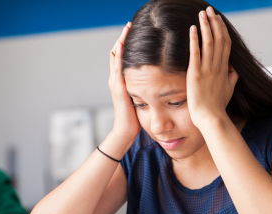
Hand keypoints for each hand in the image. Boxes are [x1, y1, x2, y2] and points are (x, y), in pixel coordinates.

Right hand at [108, 22, 140, 143]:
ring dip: (120, 41)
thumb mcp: (141, 99)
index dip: (127, 44)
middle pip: (117, 53)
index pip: (123, 58)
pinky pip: (117, 67)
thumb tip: (156, 81)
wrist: (126, 132)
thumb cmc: (135, 119)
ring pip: (115, 57)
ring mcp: (115, 83)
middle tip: (129, 24)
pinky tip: (123, 44)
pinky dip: (119, 54)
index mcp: (122, 81)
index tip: (134, 32)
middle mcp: (116, 80)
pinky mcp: (118, 88)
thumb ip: (145, 89)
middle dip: (123, 38)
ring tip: (126, 28)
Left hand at [186, 7, 238, 128]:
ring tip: (202, 13)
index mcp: (225, 68)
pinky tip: (192, 29)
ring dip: (206, 26)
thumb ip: (232, 78)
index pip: (225, 43)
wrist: (212, 118)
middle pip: (218, 38)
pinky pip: (195, 54)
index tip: (218, 18)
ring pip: (209, 42)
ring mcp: (207, 70)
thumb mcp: (229, 90)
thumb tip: (234, 70)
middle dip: (214, 22)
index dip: (222, 29)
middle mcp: (218, 66)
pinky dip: (194, 40)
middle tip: (209, 10)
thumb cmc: (218, 107)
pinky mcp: (196, 74)